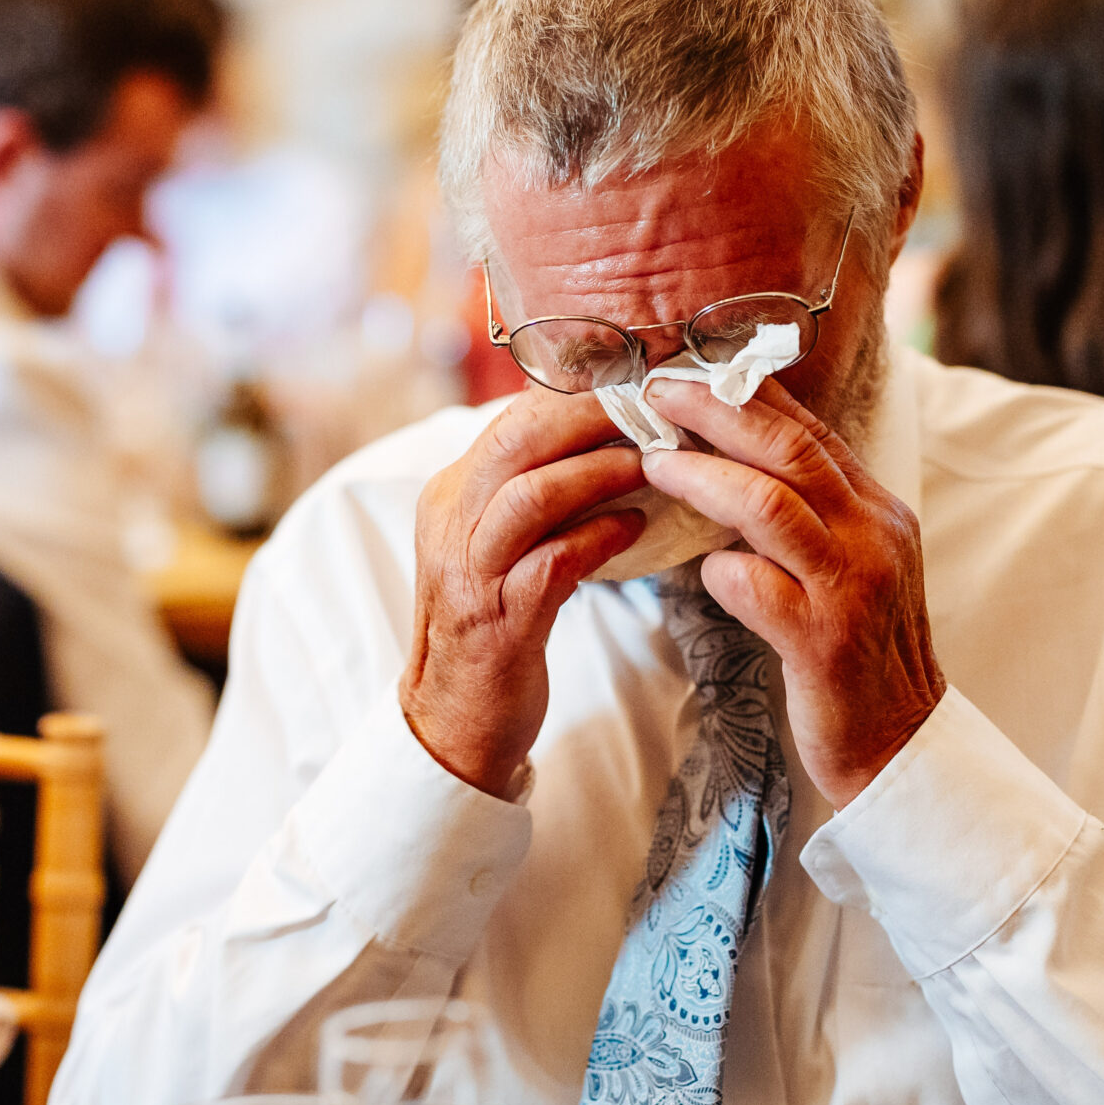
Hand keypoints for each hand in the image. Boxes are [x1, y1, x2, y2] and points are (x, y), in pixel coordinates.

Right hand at [402, 389, 648, 793]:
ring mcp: (470, 572)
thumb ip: (534, 495)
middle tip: (653, 408)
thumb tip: (606, 443)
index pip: (511, 420)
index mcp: (450, 496)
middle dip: (590, 416)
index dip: (576, 396)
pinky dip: (601, 536)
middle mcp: (451, 524)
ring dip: (600, 472)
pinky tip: (638, 528)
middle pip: (516, 440)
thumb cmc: (493, 625)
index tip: (636, 385)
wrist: (453, 719)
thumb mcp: (499, 545)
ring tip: (652, 462)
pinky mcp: (499, 620)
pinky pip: (554, 562)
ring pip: (531, 495)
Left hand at [644, 378, 944, 804]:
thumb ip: (804, 513)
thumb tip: (735, 455)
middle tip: (657, 391)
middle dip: (716, 410)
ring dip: (704, 477)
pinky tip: (701, 574)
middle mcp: (875, 535)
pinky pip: (758, 587)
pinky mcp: (825, 641)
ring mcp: (853, 586)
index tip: (687, 368)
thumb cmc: (854, 652)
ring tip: (652, 461)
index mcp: (877, 510)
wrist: (899, 743)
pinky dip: (722, 573)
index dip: (745, 392)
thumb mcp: (842, 565)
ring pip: (772, 505)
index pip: (809, 429)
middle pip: (790, 448)